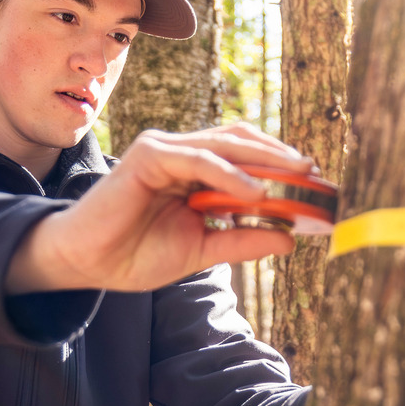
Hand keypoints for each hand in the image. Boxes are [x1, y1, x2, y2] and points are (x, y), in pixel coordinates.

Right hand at [6, 123, 311, 293]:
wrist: (87, 262)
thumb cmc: (135, 254)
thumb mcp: (202, 250)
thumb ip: (242, 240)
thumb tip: (289, 239)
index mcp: (196, 171)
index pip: (247, 156)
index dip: (282, 166)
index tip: (318, 185)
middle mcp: (183, 153)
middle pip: (243, 143)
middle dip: (283, 157)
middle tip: (317, 174)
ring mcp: (165, 149)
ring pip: (225, 145)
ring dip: (265, 160)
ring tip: (298, 176)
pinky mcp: (149, 155)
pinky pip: (199, 160)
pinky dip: (230, 174)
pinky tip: (256, 192)